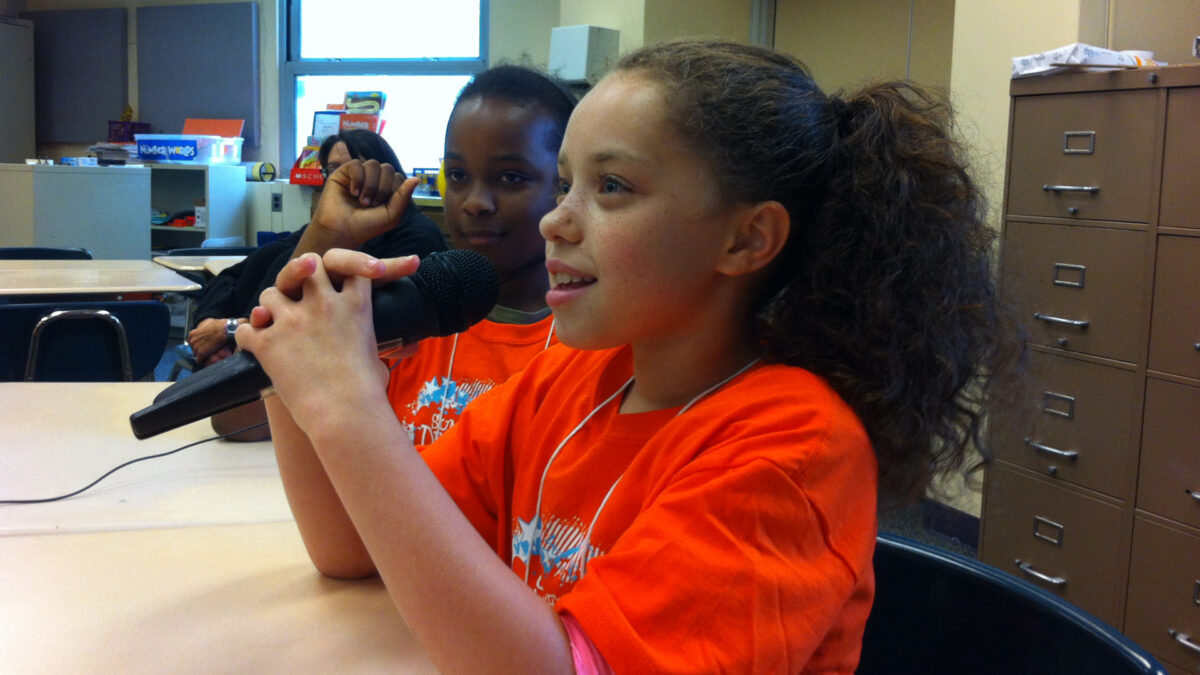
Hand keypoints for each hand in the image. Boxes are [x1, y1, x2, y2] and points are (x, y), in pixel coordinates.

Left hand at [187, 318, 231, 364]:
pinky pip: (199, 360)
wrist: (223, 330)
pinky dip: (202, 361)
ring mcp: (196, 347)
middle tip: (206, 349)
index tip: (202, 344)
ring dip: (201, 355)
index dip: (197, 343)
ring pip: (196, 355)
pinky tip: (206, 359)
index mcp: (192, 334)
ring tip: (207, 354)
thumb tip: (201, 329)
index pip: (191, 342)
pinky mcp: (202, 353)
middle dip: (198, 349)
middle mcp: (192, 341)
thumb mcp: (206, 322)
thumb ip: (201, 327)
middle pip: (193, 349)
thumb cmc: (217, 325)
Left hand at [238, 251, 420, 431]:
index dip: (338, 269)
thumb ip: (374, 343)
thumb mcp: (378, 356)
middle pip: (308, 263)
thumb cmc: (368, 393)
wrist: (345, 413)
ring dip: (270, 308)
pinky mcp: (269, 343)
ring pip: (270, 293)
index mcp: (355, 304)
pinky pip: (248, 328)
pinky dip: (250, 338)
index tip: (333, 282)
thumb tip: (402, 349)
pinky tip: (256, 348)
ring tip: (274, 324)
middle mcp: (324, 304)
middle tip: (297, 292)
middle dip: (300, 273)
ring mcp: (294, 321)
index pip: (347, 265)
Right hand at [308, 160, 420, 249]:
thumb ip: (404, 197)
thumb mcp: (391, 215)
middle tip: (371, 204)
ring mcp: (360, 175)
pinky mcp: (345, 172)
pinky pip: (356, 164)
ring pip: (373, 164)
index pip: (398, 177)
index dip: (393, 190)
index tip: (383, 206)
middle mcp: (374, 180)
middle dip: (382, 188)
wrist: (341, 231)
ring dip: (370, 184)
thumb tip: (417, 178)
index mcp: (387, 189)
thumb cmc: (366, 226)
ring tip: (362, 200)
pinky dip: (357, 178)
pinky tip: (352, 192)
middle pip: (388, 168)